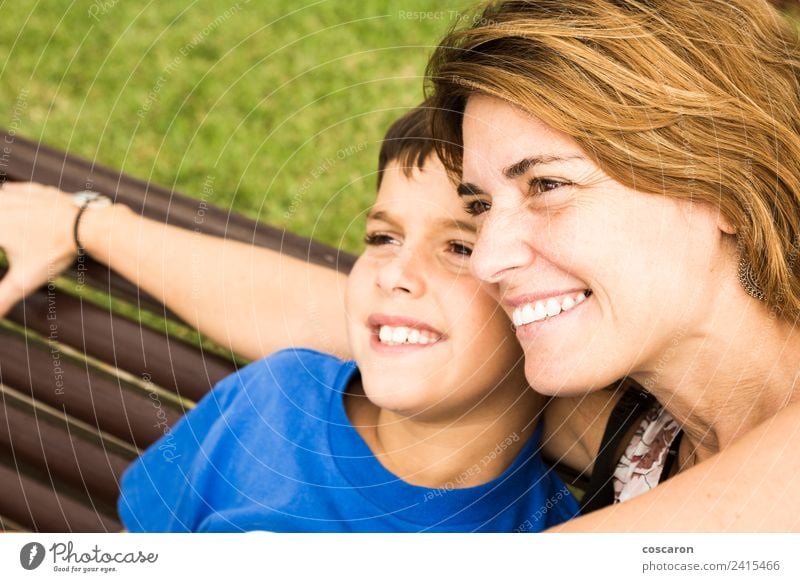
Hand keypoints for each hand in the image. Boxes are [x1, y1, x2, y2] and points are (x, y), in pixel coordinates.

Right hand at [0, 181, 80, 316]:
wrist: (86, 225)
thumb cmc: (55, 251)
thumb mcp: (26, 279)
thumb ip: (3, 298)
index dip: (0, 244)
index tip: (2, 248)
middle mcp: (3, 206)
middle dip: (0, 229)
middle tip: (5, 242)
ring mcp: (20, 196)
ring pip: (0, 197)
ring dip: (0, 208)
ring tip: (5, 222)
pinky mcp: (36, 191)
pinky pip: (15, 190)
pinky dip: (9, 194)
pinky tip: (7, 194)